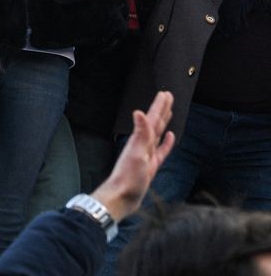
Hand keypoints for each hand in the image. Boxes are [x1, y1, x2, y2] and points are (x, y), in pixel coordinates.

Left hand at [90, 91, 174, 221]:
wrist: (122, 197)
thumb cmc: (128, 178)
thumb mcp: (137, 154)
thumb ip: (140, 134)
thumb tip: (138, 112)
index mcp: (140, 141)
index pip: (151, 119)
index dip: (158, 106)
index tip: (165, 93)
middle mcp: (142, 145)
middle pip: (155, 123)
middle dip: (161, 109)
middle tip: (168, 96)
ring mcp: (147, 155)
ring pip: (158, 134)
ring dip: (163, 122)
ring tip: (168, 112)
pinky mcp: (150, 165)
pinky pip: (161, 150)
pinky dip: (166, 142)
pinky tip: (169, 136)